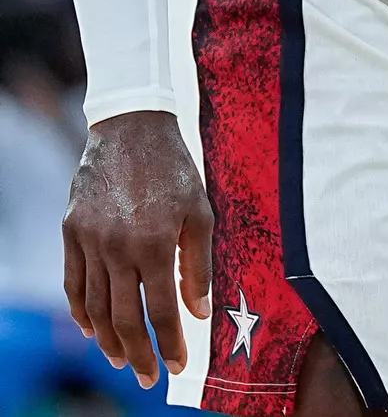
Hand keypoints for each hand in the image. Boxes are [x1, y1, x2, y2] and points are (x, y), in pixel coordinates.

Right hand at [63, 111, 213, 386]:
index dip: (170, 343)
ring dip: (108, 340)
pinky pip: (73, 283)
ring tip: (121, 359)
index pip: (161, 311)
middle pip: (124, 319)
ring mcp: (89, 241)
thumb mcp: (200, 211)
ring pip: (96, 307)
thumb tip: (199, 314)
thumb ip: (199, 266)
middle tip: (147, 378)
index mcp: (154, 244)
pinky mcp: (71, 231)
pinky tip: (91, 329)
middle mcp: (117, 248)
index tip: (177, 366)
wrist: (131, 126)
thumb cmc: (173, 168)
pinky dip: (81, 311)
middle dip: (138, 354)